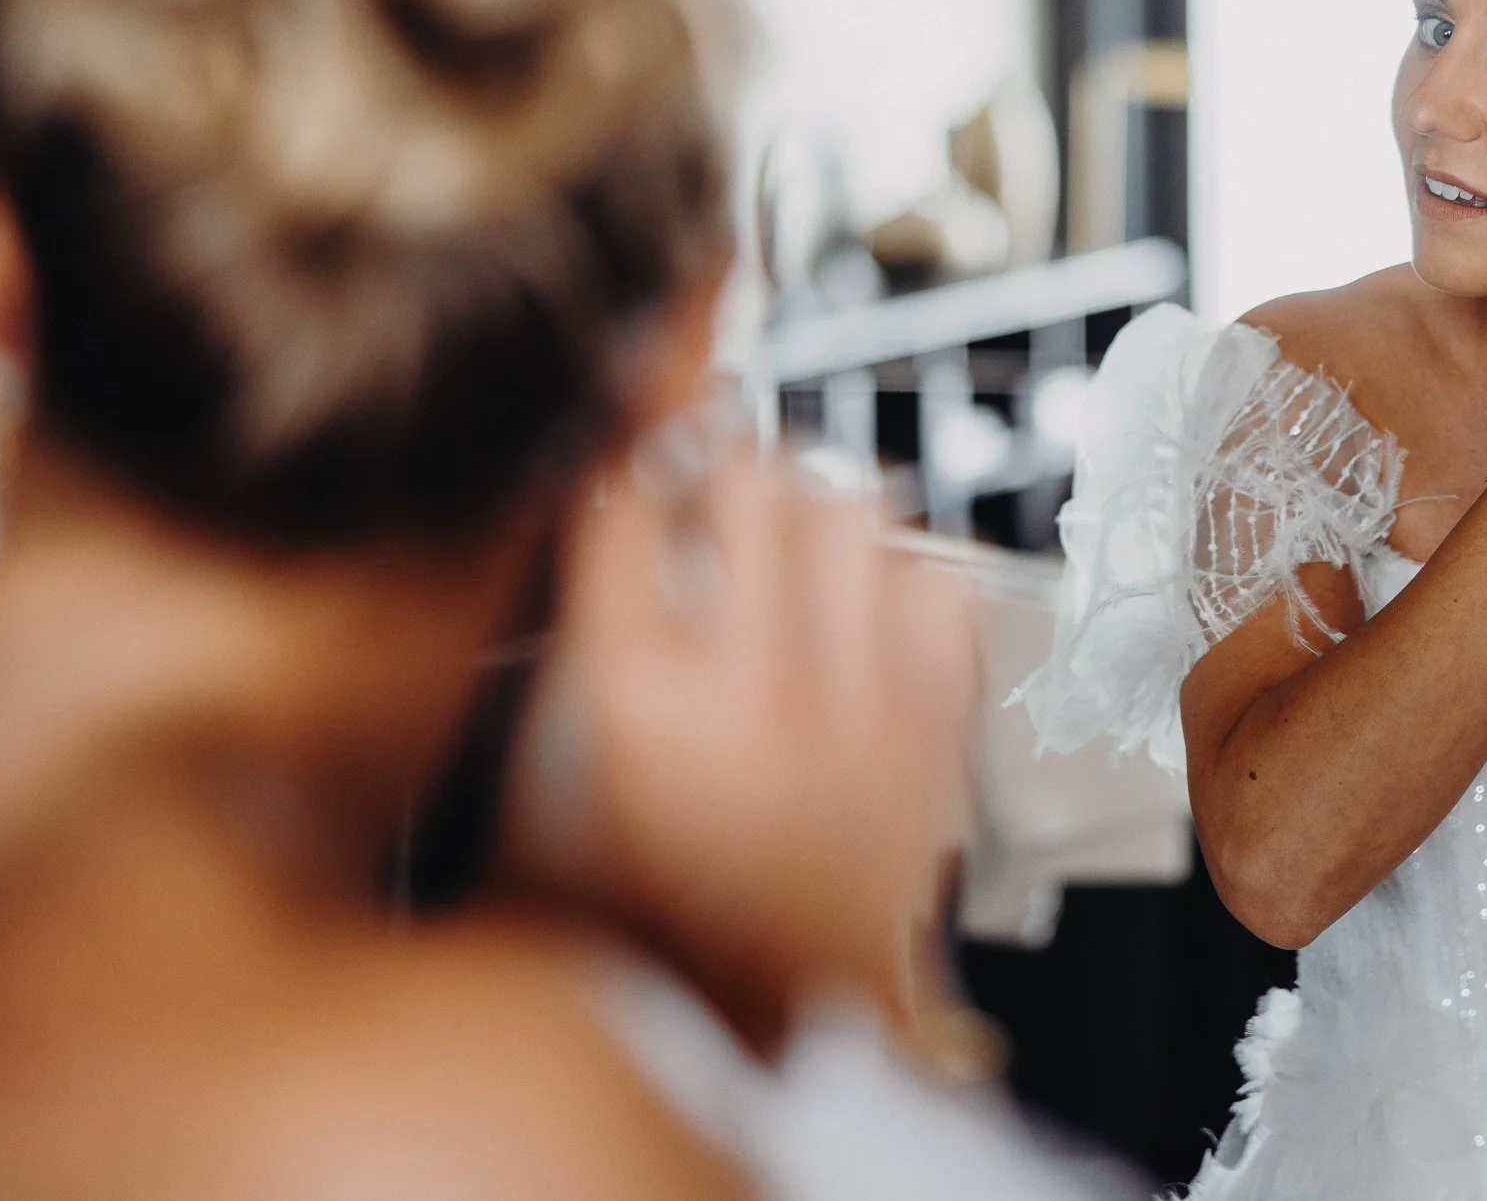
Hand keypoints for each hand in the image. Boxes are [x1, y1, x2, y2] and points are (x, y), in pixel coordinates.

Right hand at [505, 408, 976, 1050]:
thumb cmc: (658, 928)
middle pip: (751, 479)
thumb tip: (589, 552)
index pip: (622, 510)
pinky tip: (871, 602)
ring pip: (855, 510)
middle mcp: (754, 686)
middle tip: (714, 489)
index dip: (619, 469)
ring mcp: (858, 698)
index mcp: (638, 703)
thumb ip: (564, 667)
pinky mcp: (934, 722)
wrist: (776, 1019)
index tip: (627, 467)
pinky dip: (906, 576)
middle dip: (723, 467)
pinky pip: (940, 584)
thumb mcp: (545, 801)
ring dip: (817, 507)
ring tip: (794, 532)